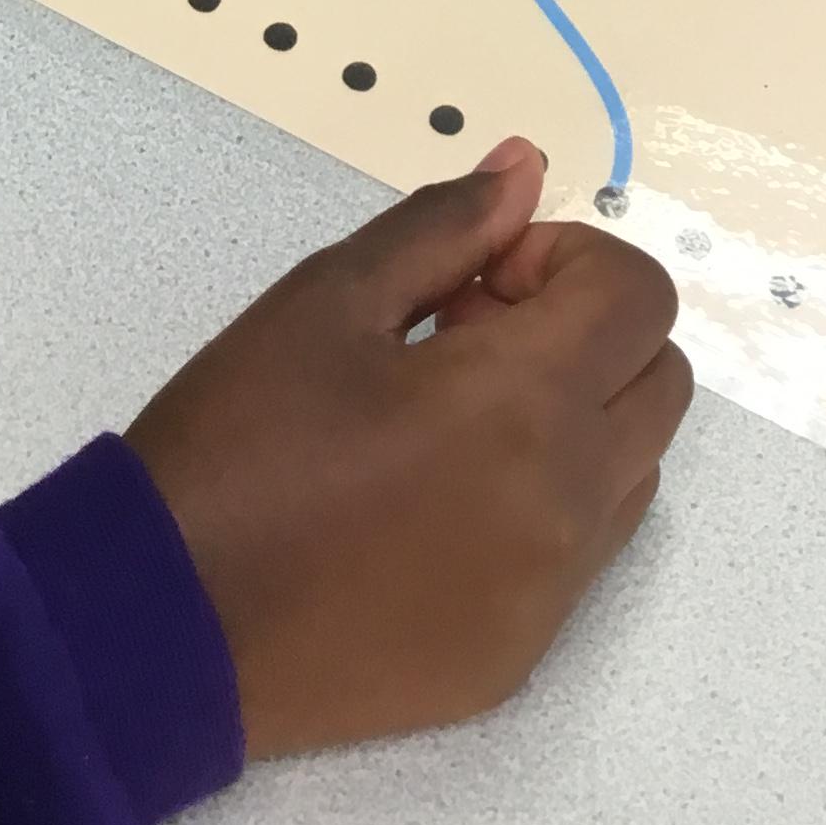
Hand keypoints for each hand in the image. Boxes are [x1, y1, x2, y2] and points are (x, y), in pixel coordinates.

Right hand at [128, 141, 691, 754]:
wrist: (163, 626)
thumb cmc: (240, 442)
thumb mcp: (327, 300)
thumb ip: (445, 226)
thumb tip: (526, 169)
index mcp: (528, 402)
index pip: (641, 296)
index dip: (563, 259)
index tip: (473, 280)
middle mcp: (568, 504)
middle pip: (662, 381)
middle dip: (585, 330)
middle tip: (464, 335)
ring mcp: (550, 593)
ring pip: (633, 469)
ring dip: (575, 415)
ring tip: (446, 419)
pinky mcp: (515, 655)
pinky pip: (579, 555)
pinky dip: (541, 501)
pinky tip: (428, 502)